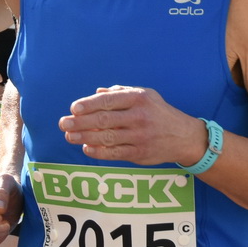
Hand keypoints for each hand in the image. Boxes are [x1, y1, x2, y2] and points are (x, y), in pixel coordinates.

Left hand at [60, 85, 204, 165]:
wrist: (184, 136)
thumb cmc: (159, 113)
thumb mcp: (146, 96)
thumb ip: (121, 93)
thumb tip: (96, 93)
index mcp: (139, 99)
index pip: (108, 101)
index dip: (88, 105)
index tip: (73, 109)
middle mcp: (139, 116)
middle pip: (103, 119)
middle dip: (80, 122)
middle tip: (64, 124)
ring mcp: (140, 136)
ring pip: (105, 137)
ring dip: (84, 137)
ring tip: (69, 137)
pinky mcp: (139, 153)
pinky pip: (113, 153)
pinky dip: (97, 151)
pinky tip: (86, 148)